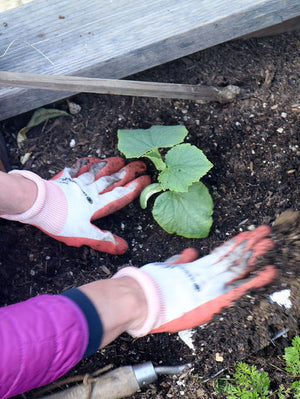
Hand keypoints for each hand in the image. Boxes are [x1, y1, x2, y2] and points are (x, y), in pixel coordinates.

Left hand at [2, 157, 150, 253]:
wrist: (39, 203)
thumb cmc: (61, 220)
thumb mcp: (83, 235)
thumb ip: (103, 240)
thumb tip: (124, 248)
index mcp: (98, 204)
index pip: (121, 194)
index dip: (136, 186)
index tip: (147, 179)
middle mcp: (92, 190)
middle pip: (114, 178)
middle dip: (129, 171)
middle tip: (141, 164)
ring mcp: (79, 182)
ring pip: (100, 170)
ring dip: (111, 164)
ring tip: (122, 159)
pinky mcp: (67, 178)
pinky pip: (80, 167)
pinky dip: (88, 162)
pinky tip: (92, 159)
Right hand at [114, 226, 276, 335]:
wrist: (142, 299)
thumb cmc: (148, 287)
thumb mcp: (165, 269)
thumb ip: (180, 262)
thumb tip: (191, 252)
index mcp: (195, 268)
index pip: (219, 254)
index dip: (234, 244)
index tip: (246, 235)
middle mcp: (205, 273)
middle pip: (232, 255)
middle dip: (250, 244)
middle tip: (264, 232)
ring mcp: (211, 283)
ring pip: (239, 265)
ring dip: (255, 253)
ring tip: (268, 240)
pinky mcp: (214, 297)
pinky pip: (240, 286)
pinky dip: (256, 279)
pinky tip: (269, 271)